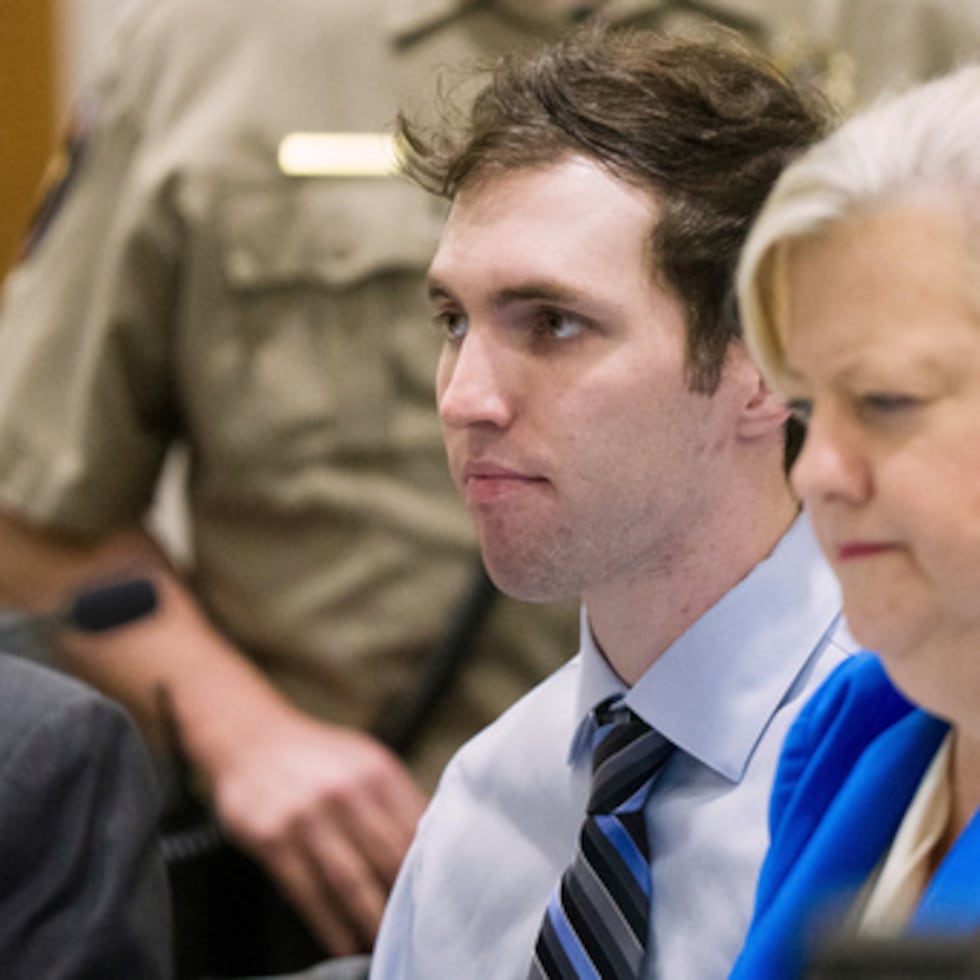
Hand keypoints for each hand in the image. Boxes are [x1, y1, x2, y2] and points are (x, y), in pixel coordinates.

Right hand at [205, 708, 427, 954]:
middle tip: (417, 933)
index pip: (416, 831)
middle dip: (405, 904)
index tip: (438, 900)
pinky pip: (309, 894)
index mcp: (378, 772)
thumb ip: (396, 799)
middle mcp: (346, 793)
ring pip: (351, 884)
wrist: (252, 739)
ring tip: (384, 947)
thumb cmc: (318, 757)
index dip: (429, 871)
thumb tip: (433, 846)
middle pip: (388, 860)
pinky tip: (344, 944)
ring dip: (371, 923)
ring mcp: (309, 817)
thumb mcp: (365, 760)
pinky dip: (330, 926)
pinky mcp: (274, 840)